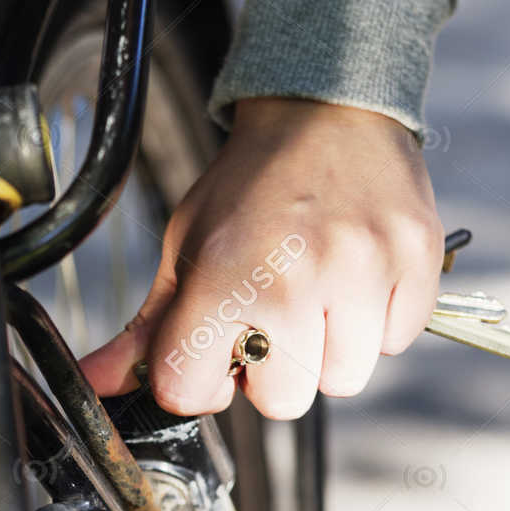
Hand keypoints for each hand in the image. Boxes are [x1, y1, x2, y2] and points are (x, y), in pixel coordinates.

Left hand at [79, 97, 443, 418]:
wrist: (327, 106)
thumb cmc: (250, 182)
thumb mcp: (186, 246)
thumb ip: (149, 328)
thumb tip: (95, 382)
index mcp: (222, 275)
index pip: (192, 392)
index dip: (200, 381)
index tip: (214, 351)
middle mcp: (293, 279)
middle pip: (282, 404)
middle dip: (274, 370)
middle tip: (274, 315)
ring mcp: (361, 272)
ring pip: (344, 380)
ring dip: (330, 349)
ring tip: (319, 293)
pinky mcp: (414, 263)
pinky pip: (397, 343)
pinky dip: (378, 323)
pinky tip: (356, 278)